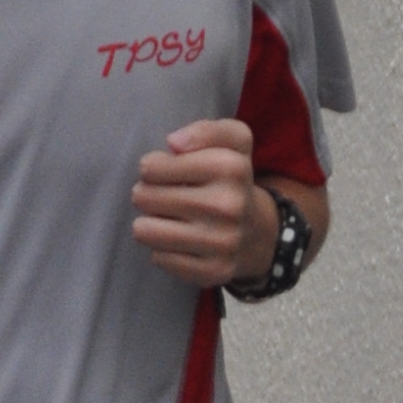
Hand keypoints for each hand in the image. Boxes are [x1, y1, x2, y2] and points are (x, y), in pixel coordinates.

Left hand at [134, 115, 269, 289]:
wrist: (259, 233)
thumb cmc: (232, 180)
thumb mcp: (232, 141)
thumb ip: (205, 130)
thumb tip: (173, 143)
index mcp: (230, 167)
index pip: (152, 167)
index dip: (151, 168)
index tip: (162, 171)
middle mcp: (227, 205)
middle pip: (143, 197)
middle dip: (146, 194)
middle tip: (163, 196)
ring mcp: (220, 242)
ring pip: (145, 230)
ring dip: (149, 223)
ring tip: (164, 217)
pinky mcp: (212, 271)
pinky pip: (159, 258)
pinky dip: (163, 249)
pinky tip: (179, 240)